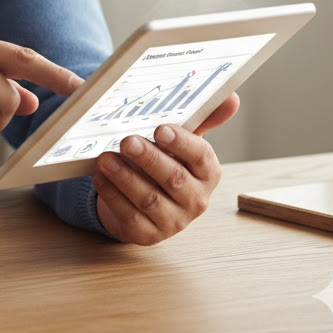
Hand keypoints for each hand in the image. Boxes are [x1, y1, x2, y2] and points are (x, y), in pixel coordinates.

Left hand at [92, 93, 239, 244]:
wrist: (141, 196)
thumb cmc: (162, 157)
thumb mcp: (178, 137)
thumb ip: (199, 116)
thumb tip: (232, 98)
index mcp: (207, 171)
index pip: (200, 156)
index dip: (181, 142)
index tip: (160, 128)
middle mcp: (196, 198)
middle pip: (174, 179)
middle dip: (149, 158)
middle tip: (126, 141)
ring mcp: (174, 220)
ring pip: (150, 199)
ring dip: (125, 177)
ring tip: (105, 158)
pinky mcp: (149, 234)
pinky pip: (130, 217)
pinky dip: (113, 196)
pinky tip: (100, 178)